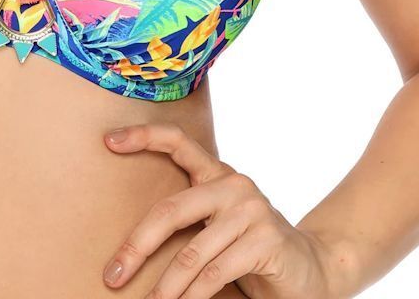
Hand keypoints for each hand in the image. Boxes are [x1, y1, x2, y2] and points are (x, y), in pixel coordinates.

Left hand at [102, 123, 336, 298]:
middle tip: (112, 276)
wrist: (310, 269)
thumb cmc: (249, 249)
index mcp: (217, 173)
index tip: (108, 140)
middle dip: (137, 246)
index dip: (143, 136)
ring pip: (192, 253)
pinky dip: (192, 297)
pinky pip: (216, 273)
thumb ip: (188, 222)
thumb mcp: (216, 228)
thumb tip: (128, 247)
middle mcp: (233, 184)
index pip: (178, 141)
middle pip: (171, 210)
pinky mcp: (265, 240)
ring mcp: (251, 210)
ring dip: (165, 288)